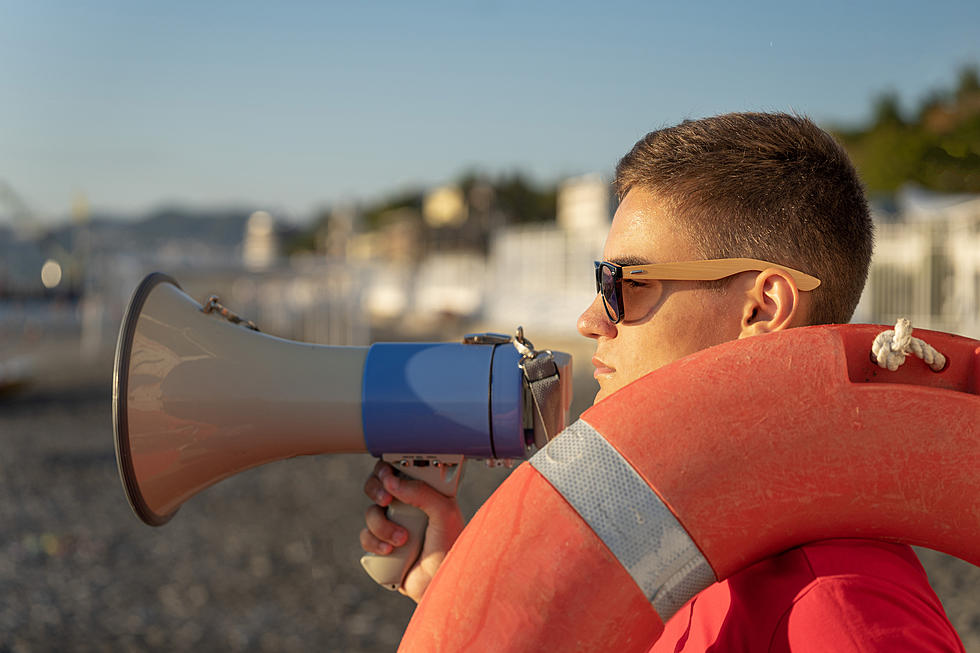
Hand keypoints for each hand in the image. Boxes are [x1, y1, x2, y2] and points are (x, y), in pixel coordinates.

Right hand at [360, 460, 463, 601]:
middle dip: (376, 489)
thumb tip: (392, 481)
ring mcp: (393, 525)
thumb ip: (421, 492)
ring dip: (381, 525)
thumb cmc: (451, 546)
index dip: (388, 468)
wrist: (440, 583)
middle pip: (377, 485)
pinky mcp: (382, 544)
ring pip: (370, 512)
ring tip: (402, 539)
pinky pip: (365, 536)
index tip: (388, 474)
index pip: (399, 469)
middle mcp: (406, 506)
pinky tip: (390, 551)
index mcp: (423, 493)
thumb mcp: (444, 512)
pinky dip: (374, 542)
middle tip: (386, 499)